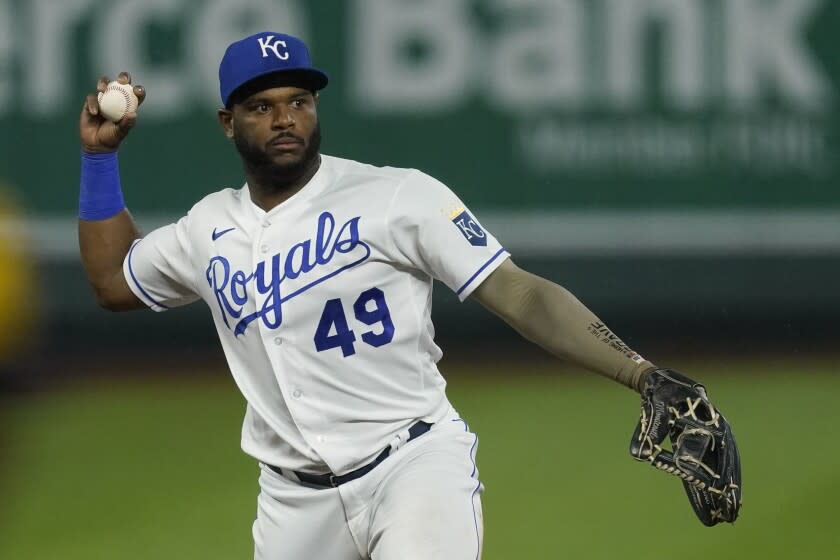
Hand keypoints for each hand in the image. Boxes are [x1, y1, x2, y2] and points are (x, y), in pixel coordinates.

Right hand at [79, 72, 145, 152]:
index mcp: (127, 105)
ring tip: (103, 89)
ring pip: (104, 84)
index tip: (137, 91)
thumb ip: (126, 124)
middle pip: (120, 83)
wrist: (96, 144)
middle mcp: (116, 98)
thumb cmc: (112, 138)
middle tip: (122, 81)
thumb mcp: (121, 132)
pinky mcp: (90, 102)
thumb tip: (133, 114)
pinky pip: (91, 98)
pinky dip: (93, 104)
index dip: (138, 90)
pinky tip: (95, 112)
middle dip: (123, 77)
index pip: (135, 94)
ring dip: (104, 83)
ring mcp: (103, 99)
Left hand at [629, 369, 741, 525]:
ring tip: (721, 516)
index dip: (721, 477)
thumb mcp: (655, 409)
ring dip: (720, 492)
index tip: (721, 497)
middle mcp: (717, 432)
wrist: (660, 383)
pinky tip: (706, 500)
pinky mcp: (702, 443)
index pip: (719, 456)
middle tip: (729, 517)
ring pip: (719, 469)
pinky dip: (707, 482)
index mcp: (711, 424)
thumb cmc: (660, 394)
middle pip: (725, 467)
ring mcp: (712, 438)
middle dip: (727, 492)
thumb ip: (651, 431)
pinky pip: (707, 465)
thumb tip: (641, 456)